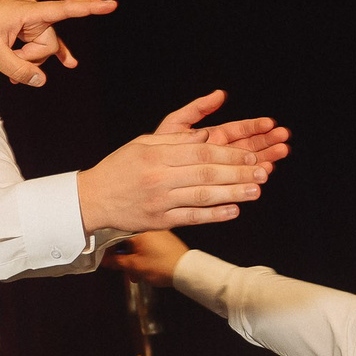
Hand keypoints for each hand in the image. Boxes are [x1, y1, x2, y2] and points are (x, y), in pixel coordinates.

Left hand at [0, 0, 118, 86]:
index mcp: (30, 13)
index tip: (112, 5)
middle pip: (49, 44)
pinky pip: (36, 45)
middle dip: (33, 59)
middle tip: (8, 63)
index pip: (66, 10)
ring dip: (28, 61)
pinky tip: (66, 64)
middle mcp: (33, 14)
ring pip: (41, 48)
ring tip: (12, 75)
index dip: (90, 9)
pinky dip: (36, 58)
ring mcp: (27, 22)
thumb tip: (43, 81)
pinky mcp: (21, 28)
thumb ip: (19, 69)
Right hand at [77, 129, 265, 233]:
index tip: (250, 155)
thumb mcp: (142, 144)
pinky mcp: (159, 220)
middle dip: (238, 172)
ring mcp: (160, 201)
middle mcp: (159, 177)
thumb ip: (175, 140)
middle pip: (207, 172)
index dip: (229, 153)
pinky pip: (192, 217)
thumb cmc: (119, 168)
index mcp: (156, 154)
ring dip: (233, 193)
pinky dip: (214, 215)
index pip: (201, 151)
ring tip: (256, 190)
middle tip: (262, 172)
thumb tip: (208, 136)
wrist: (92, 199)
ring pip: (203, 195)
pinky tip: (234, 210)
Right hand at [102, 229, 189, 286]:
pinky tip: (143, 266)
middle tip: (119, 266)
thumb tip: (105, 260)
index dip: (106, 247)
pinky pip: (146, 243)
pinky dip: (141, 253)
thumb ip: (115, 262)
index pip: (112, 233)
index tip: (104, 256)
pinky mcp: (163, 237)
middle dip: (120, 255)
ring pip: (135, 242)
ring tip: (134, 272)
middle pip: (123, 238)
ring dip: (131, 257)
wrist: (187, 270)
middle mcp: (146, 225)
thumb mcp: (134, 266)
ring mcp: (156, 230)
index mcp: (137, 229)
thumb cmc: (165, 266)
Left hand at [154, 89, 289, 174]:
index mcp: (210, 138)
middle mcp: (216, 155)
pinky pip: (234, 182)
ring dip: (265, 157)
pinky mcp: (213, 187)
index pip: (237, 130)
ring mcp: (216, 171)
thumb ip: (196, 109)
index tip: (271, 123)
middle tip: (284, 137)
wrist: (140, 178)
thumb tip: (220, 94)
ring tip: (281, 152)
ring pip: (245, 164)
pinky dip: (249, 176)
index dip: (254, 126)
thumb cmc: (154, 150)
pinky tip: (265, 171)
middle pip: (247, 146)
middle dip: (266, 141)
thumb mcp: (174, 125)